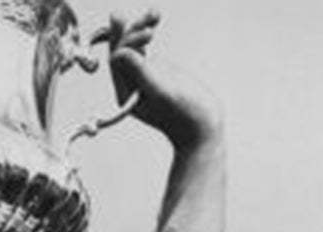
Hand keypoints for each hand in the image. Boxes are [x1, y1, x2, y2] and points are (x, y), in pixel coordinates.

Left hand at [94, 10, 221, 149]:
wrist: (204, 126)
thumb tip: (121, 52)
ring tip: (154, 13)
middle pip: (123, 50)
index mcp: (125, 93)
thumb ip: (141, 72)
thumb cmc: (185, 115)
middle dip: (132, 31)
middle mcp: (130, 85)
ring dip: (140, 27)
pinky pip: (144, 48)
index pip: (117, 61)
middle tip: (148, 16)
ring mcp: (142, 77)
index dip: (129, 42)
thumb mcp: (162, 92)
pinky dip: (148, 31)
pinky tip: (155, 19)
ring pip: (133, 46)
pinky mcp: (155, 71)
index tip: (150, 34)